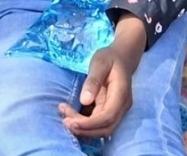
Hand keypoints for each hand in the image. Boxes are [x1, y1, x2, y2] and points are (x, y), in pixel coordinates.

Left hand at [58, 14, 144, 137]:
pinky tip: (70, 115)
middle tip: (64, 120)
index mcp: (121, 93)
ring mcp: (118, 110)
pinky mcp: (110, 111)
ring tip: (64, 116)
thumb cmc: (110, 58)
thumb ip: (93, 81)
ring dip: (83, 128)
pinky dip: (84, 124)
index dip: (88, 124)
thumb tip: (84, 101)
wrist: (122, 57)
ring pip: (102, 129)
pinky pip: (98, 124)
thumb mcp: (100, 63)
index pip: (107, 117)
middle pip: (105, 128)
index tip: (69, 121)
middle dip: (84, 129)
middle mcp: (122, 105)